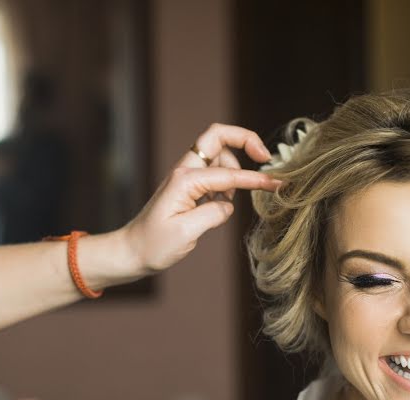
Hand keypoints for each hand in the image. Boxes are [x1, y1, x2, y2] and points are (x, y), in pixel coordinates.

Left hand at [121, 123, 279, 273]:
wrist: (132, 252)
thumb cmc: (154, 244)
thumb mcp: (186, 233)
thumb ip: (213, 214)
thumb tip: (228, 204)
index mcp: (185, 180)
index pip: (229, 173)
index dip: (255, 178)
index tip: (277, 183)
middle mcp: (186, 171)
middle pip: (219, 137)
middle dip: (245, 139)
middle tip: (265, 157)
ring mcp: (187, 177)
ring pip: (220, 157)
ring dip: (234, 170)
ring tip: (229, 201)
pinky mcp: (189, 187)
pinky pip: (216, 175)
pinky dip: (226, 184)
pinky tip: (220, 205)